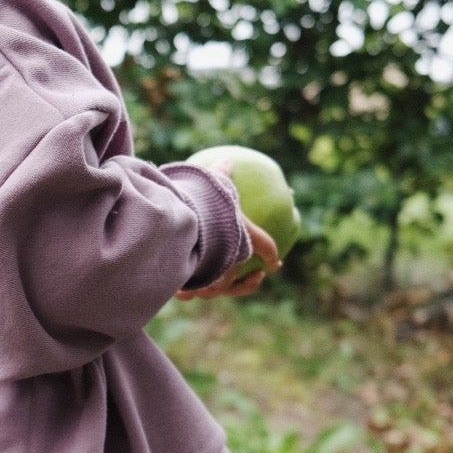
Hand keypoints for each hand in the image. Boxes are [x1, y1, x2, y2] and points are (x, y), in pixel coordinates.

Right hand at [175, 162, 281, 300]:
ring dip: (222, 289)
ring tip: (216, 286)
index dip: (271, 255)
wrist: (177, 223)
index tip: (275, 263)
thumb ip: (221, 174)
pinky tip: (182, 292)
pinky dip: (187, 292)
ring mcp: (210, 280)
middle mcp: (230, 264)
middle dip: (248, 283)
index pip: (265, 248)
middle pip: (242, 281)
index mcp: (242, 240)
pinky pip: (188, 293)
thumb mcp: (212, 183)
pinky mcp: (189, 287)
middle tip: (257, 276)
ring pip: (218, 291)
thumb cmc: (200, 203)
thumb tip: (228, 159)